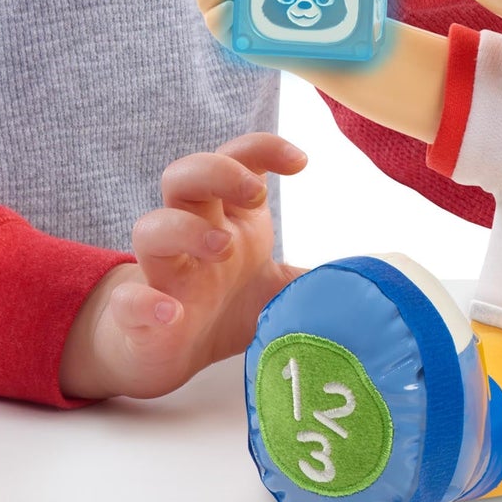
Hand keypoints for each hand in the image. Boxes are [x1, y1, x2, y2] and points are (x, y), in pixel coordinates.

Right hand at [58, 132, 303, 400]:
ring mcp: (159, 272)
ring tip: (221, 247)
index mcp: (226, 218)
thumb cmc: (220, 304)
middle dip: (218, 171)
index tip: (300, 161)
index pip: (236, 159)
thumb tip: (372, 278)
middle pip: (183, 175)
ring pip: (149, 227)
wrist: (163, 353)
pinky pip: (128, 300)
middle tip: (253, 194)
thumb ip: (315, 277)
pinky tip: (170, 311)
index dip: (262, 147)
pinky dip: (144, 302)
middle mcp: (190, 233)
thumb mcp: (277, 288)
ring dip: (184, 228)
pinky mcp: (136, 316)